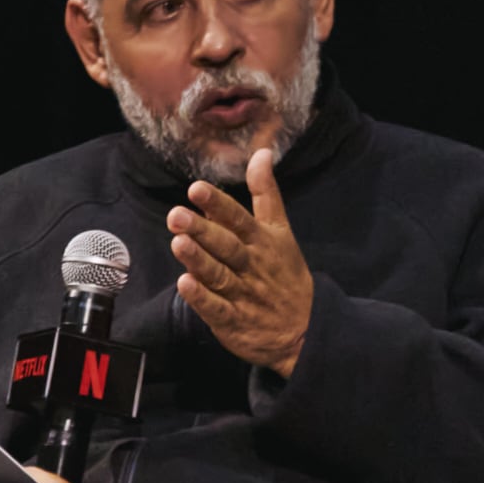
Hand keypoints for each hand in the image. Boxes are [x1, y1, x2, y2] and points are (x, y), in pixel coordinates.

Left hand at [168, 144, 313, 376]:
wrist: (306, 329)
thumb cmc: (285, 274)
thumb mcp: (281, 231)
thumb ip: (265, 193)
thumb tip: (261, 153)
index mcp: (261, 241)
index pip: (239, 219)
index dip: (218, 204)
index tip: (196, 189)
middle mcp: (251, 266)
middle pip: (226, 246)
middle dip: (202, 231)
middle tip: (176, 215)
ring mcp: (243, 294)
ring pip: (219, 275)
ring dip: (199, 260)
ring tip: (179, 243)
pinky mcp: (234, 321)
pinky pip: (217, 309)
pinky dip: (201, 298)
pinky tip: (185, 284)